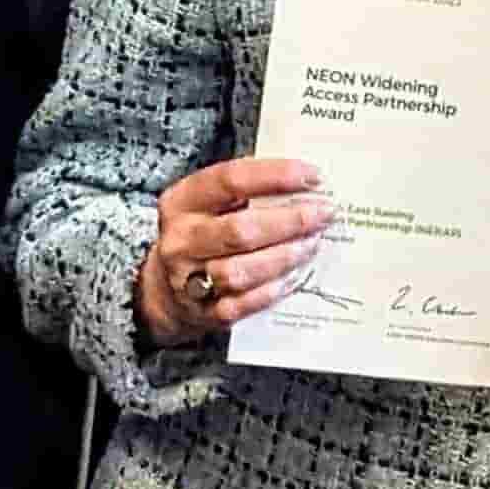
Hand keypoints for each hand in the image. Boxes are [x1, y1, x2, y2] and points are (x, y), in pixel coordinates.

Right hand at [134, 157, 332, 347]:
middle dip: (290, 221)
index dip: (275, 176)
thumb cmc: (200, 234)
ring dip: (285, 256)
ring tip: (313, 242)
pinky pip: (246, 303)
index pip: (230, 180)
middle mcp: (181, 240)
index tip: (313, 176)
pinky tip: (297, 274)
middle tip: (324, 213)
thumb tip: (304, 183)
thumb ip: (244, 190)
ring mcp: (189, 280)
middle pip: (240, 230)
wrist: (165, 289)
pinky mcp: (206, 312)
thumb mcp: (206, 203)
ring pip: (243, 270)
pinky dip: (276, 288)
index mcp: (181, 202)